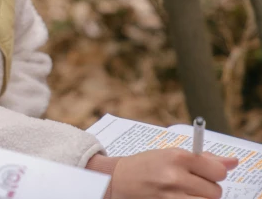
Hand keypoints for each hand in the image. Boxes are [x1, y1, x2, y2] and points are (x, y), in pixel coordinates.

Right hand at [108, 150, 237, 198]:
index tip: (206, 173)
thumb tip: (233, 162)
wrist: (117, 180)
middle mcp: (175, 177)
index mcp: (177, 157)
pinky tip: (178, 197)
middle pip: (215, 192)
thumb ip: (203, 159)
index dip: (215, 174)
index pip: (219, 171)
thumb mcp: (170, 154)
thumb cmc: (146, 165)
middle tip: (190, 184)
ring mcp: (171, 197)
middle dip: (206, 189)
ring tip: (185, 193)